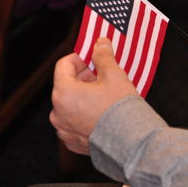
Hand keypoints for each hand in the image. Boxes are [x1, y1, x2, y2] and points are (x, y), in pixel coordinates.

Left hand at [50, 38, 137, 154]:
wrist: (130, 143)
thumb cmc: (120, 109)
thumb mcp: (113, 75)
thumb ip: (103, 56)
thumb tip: (100, 43)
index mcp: (63, 93)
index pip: (63, 65)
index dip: (79, 58)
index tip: (92, 59)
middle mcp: (58, 113)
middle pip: (66, 85)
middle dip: (83, 78)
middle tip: (102, 76)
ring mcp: (64, 130)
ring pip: (70, 104)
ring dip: (83, 96)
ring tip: (104, 96)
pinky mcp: (73, 143)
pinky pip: (74, 122)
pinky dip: (84, 115)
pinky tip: (101, 114)